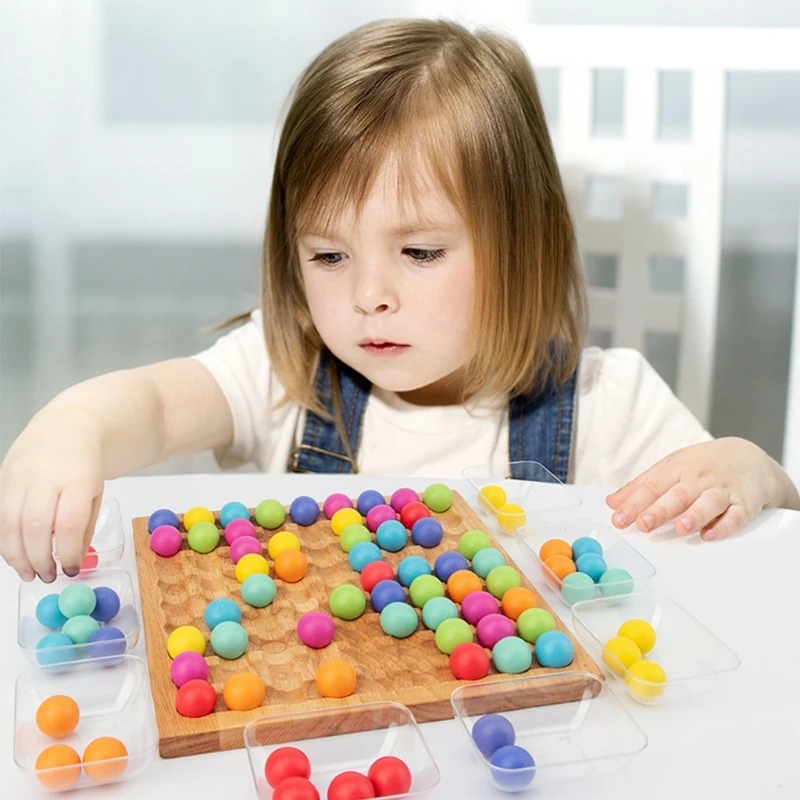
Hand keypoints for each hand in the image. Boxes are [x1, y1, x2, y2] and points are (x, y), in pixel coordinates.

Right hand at [0, 409, 103, 581]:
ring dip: (16, 555)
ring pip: (9, 523)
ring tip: (29, 573)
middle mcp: (46, 476)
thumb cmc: (84, 465)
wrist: (67, 427)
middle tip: (46, 577)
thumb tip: (74, 560)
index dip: (67, 552)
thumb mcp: (97, 493)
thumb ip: (85, 526)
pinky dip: (4, 539)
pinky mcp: (2, 477)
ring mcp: (20, 475)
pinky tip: (15, 554)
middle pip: (35, 526)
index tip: (70, 570)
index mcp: (78, 480)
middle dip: (38, 559)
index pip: (69, 523)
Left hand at [606, 437, 799, 540]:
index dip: (634, 504)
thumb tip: (613, 502)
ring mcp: (722, 490)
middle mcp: (699, 479)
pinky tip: (711, 535)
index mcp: (677, 469)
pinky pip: (736, 516)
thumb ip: (641, 486)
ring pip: (708, 503)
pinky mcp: (744, 503)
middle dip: (660, 510)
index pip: (652, 487)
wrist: (749, 458)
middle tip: (644, 524)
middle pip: (678, 495)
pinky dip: (725, 526)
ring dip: (694, 516)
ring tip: (681, 528)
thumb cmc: (702, 465)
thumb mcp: (669, 468)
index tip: (619, 519)